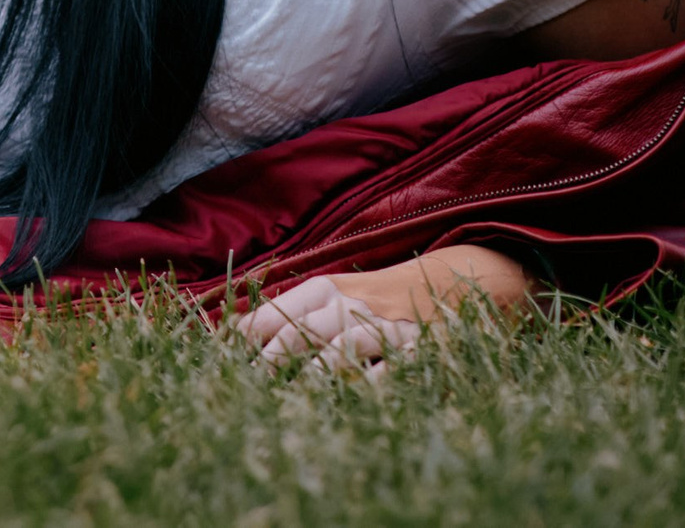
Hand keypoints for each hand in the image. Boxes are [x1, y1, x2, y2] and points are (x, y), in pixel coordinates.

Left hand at [228, 244, 533, 372]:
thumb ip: (284, 312)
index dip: (246, 339)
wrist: (461, 280)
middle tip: (250, 386)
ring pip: (343, 349)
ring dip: (314, 374)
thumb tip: (228, 332)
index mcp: (325, 289)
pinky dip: (368, 388)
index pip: (275, 312)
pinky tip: (349, 404)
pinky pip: (391, 371)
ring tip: (291, 398)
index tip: (223, 363)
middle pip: (301, 331)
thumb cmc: (379, 297)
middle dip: (272, 358)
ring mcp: (388, 328)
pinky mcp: (420, 350)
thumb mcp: (333, 294)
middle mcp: (353, 305)